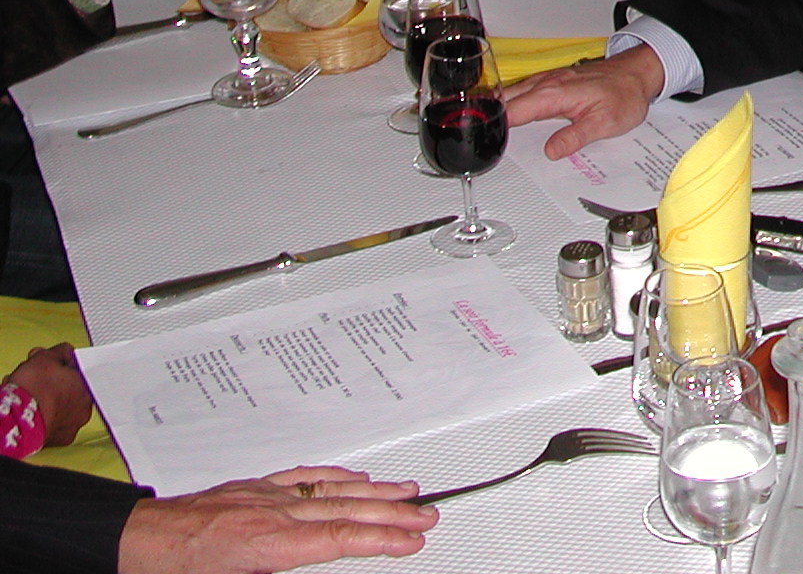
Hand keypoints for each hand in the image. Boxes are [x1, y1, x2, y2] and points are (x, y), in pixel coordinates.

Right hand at [3, 342, 90, 447]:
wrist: (18, 419)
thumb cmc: (34, 390)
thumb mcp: (45, 358)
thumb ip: (59, 352)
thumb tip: (62, 353)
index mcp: (88, 385)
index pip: (77, 370)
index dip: (60, 364)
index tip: (47, 362)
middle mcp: (85, 407)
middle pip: (67, 387)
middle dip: (49, 380)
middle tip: (32, 375)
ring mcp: (74, 424)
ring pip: (58, 405)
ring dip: (43, 397)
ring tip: (24, 393)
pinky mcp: (59, 439)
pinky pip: (51, 422)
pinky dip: (40, 416)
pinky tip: (27, 409)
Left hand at [119, 466, 434, 573]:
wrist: (135, 541)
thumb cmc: (175, 570)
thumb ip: (277, 570)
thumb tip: (316, 558)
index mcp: (266, 544)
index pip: (339, 539)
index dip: (381, 538)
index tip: (413, 539)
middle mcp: (271, 514)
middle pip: (345, 511)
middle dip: (392, 513)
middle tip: (428, 515)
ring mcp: (264, 496)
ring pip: (331, 490)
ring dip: (374, 491)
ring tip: (409, 492)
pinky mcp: (252, 487)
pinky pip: (303, 476)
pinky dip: (335, 476)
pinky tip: (356, 479)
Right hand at [501, 46, 664, 158]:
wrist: (637, 73)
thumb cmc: (624, 94)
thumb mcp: (605, 122)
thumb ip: (575, 137)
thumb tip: (551, 151)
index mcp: (555, 93)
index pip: (513, 110)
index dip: (495, 126)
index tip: (487, 142)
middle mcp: (547, 83)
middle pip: (504, 100)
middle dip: (489, 118)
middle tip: (483, 141)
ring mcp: (548, 80)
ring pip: (511, 94)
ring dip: (499, 110)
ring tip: (488, 132)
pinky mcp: (552, 82)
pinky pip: (523, 92)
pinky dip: (512, 104)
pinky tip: (509, 117)